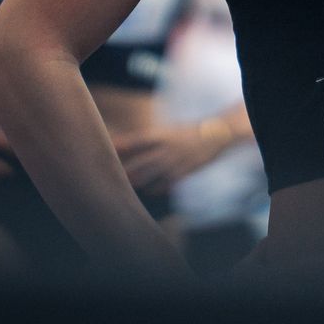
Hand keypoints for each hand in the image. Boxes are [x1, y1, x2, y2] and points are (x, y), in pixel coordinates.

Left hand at [114, 123, 228, 194]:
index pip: (137, 140)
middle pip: (141, 162)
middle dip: (127, 171)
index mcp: (162, 134)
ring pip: (152, 175)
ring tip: (129, 187)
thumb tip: (125, 148)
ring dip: (139, 182)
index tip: (109, 150)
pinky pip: (166, 183)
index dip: (122, 145)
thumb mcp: (169, 132)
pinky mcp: (184, 171)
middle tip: (114, 178)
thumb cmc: (186, 133)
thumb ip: (150, 140)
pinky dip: (156, 188)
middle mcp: (167, 148)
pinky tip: (150, 191)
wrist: (214, 135)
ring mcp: (175, 160)